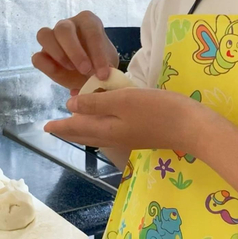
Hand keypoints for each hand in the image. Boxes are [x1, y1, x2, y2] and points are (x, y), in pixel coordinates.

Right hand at [33, 10, 119, 90]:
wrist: (90, 74)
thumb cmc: (100, 64)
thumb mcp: (109, 65)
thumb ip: (106, 69)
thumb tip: (101, 78)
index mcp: (88, 21)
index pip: (91, 31)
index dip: (98, 53)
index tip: (103, 74)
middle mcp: (68, 24)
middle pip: (63, 29)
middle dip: (74, 51)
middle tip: (86, 70)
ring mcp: (52, 38)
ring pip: (44, 35)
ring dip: (58, 54)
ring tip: (71, 70)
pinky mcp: (43, 55)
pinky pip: (37, 57)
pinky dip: (45, 66)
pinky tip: (57, 73)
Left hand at [44, 88, 210, 152]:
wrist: (191, 127)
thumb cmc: (157, 110)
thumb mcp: (123, 100)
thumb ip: (96, 103)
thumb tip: (71, 106)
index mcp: (107, 129)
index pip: (77, 128)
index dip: (61, 126)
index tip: (45, 127)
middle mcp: (114, 137)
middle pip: (86, 134)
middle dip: (70, 130)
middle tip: (56, 128)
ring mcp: (129, 138)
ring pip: (98, 134)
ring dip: (84, 128)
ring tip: (76, 121)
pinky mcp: (141, 134)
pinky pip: (111, 131)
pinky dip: (100, 125)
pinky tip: (105, 119)